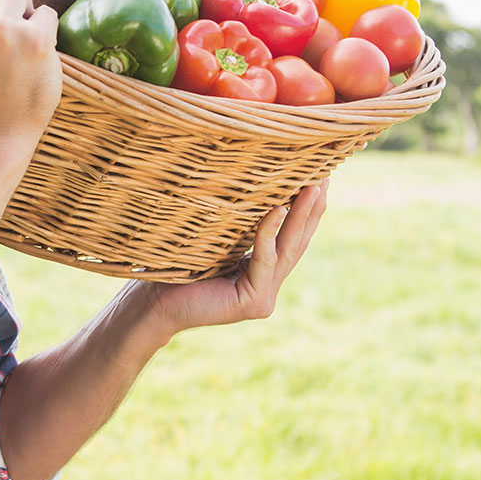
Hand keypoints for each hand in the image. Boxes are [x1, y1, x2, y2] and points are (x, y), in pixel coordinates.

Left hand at [141, 179, 328, 336]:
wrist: (155, 301)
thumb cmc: (179, 267)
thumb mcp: (217, 242)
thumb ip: (242, 229)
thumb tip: (256, 186)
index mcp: (261, 272)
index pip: (291, 238)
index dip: (308, 211)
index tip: (320, 178)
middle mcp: (268, 286)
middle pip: (297, 242)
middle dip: (312, 208)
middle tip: (325, 177)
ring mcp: (264, 297)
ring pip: (287, 249)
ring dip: (301, 214)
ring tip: (313, 186)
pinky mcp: (254, 302)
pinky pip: (264, 259)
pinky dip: (270, 231)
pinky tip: (279, 208)